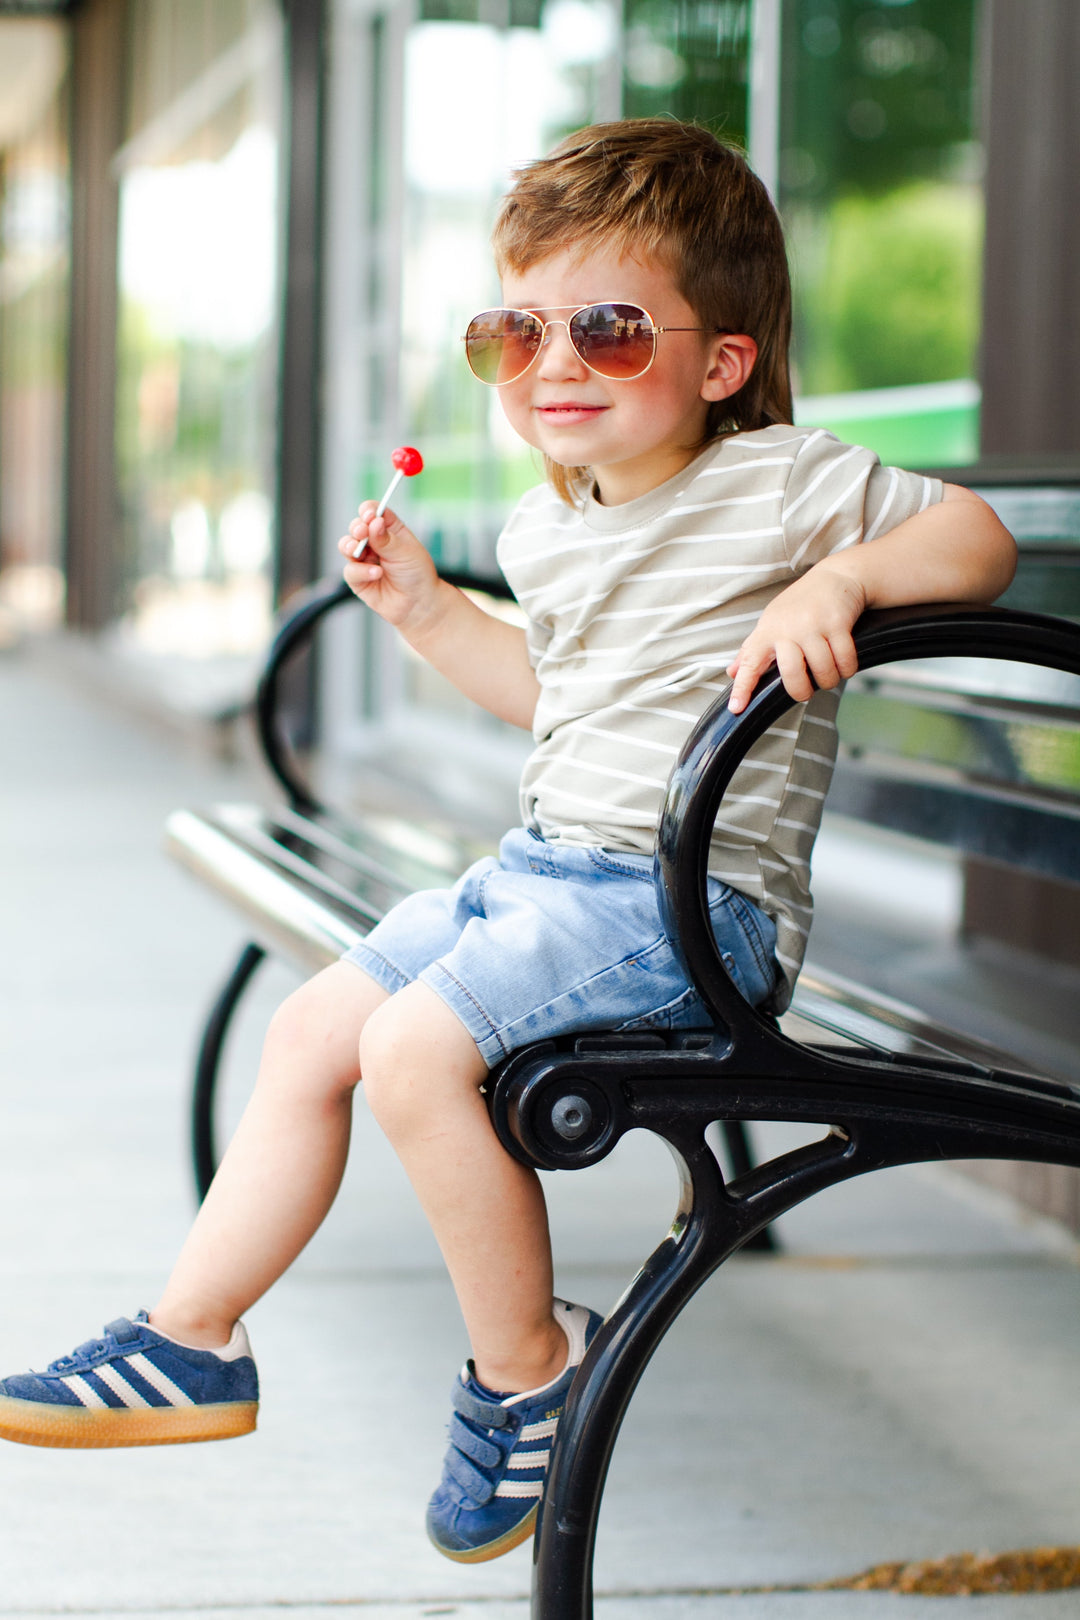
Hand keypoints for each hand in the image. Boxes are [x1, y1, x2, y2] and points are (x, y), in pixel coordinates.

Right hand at [337, 503, 440, 631]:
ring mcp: (364, 560)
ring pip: (346, 545)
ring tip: (359, 550)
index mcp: (389, 530)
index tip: (370, 515)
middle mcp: (374, 542)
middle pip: (356, 526)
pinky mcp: (358, 579)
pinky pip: (350, 570)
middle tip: (363, 532)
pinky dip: (361, 571)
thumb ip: (386, 538)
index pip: (373, 512)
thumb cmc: (417, 575)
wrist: (419, 604)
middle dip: (357, 527)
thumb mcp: (406, 552)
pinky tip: (376, 573)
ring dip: (350, 546)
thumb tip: (373, 522)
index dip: (368, 511)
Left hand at [726, 562, 865, 713]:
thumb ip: (752, 650)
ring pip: (823, 671)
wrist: (833, 576)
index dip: (743, 688)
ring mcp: (813, 625)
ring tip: (828, 675)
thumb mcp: (770, 623)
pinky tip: (843, 665)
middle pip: (793, 675)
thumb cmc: (798, 606)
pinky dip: (847, 669)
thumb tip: (732, 673)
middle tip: (807, 691)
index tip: (737, 708)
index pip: (750, 663)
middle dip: (802, 691)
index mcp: (767, 632)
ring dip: (829, 680)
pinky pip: (845, 661)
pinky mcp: (838, 623)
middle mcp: (788, 629)